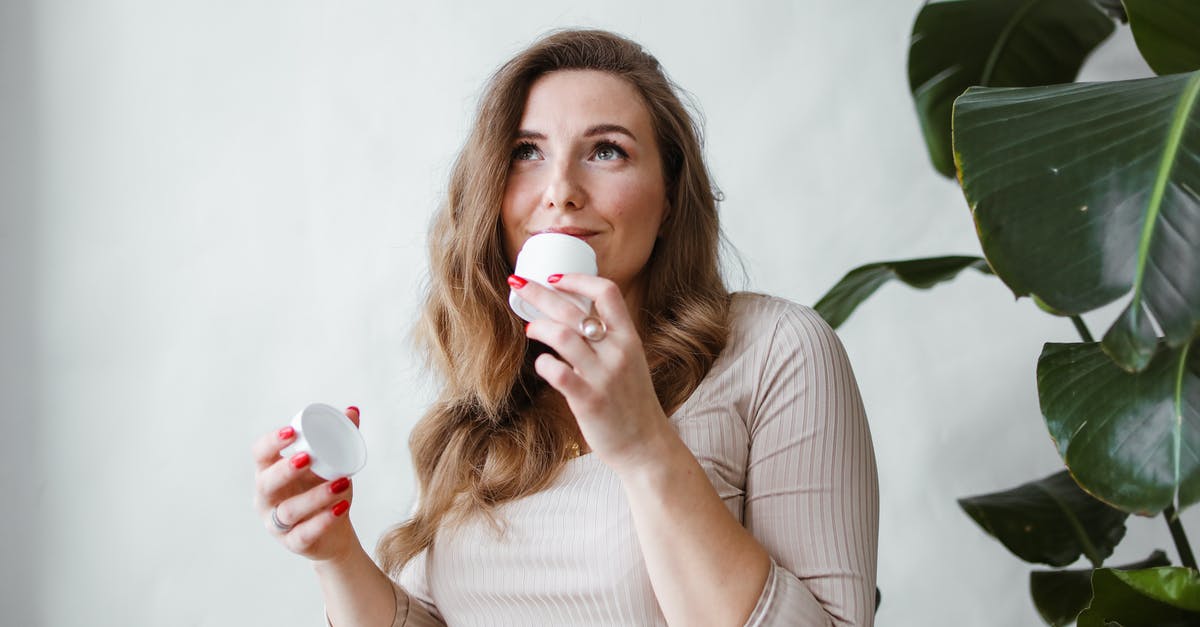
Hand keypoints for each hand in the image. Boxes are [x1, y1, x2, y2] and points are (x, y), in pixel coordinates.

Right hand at [252, 406, 361, 562]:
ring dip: (315, 496)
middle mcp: (267, 498)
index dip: (271, 442)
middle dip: (284, 470)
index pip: (260, 454)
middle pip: (266, 483)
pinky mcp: (293, 543)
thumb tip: (353, 411)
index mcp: (270, 472)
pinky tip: (342, 507)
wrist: (334, 534)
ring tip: (342, 482)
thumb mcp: (331, 464)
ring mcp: (277, 524)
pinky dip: (324, 521)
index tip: (292, 431)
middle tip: (307, 458)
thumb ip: (340, 438)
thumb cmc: (323, 490)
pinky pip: (304, 534)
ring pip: (289, 511)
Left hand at [511, 273, 670, 471]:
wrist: (646, 445)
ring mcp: (603, 376)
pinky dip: (543, 364)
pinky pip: (558, 373)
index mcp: (629, 338)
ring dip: (539, 327)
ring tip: (530, 329)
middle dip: (540, 293)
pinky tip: (542, 364)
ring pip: (563, 336)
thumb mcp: (629, 361)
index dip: (577, 279)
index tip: (554, 277)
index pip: (607, 292)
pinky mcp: (588, 400)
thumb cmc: (632, 403)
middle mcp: (618, 352)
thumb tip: (574, 316)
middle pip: (574, 309)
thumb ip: (607, 339)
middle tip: (518, 283)